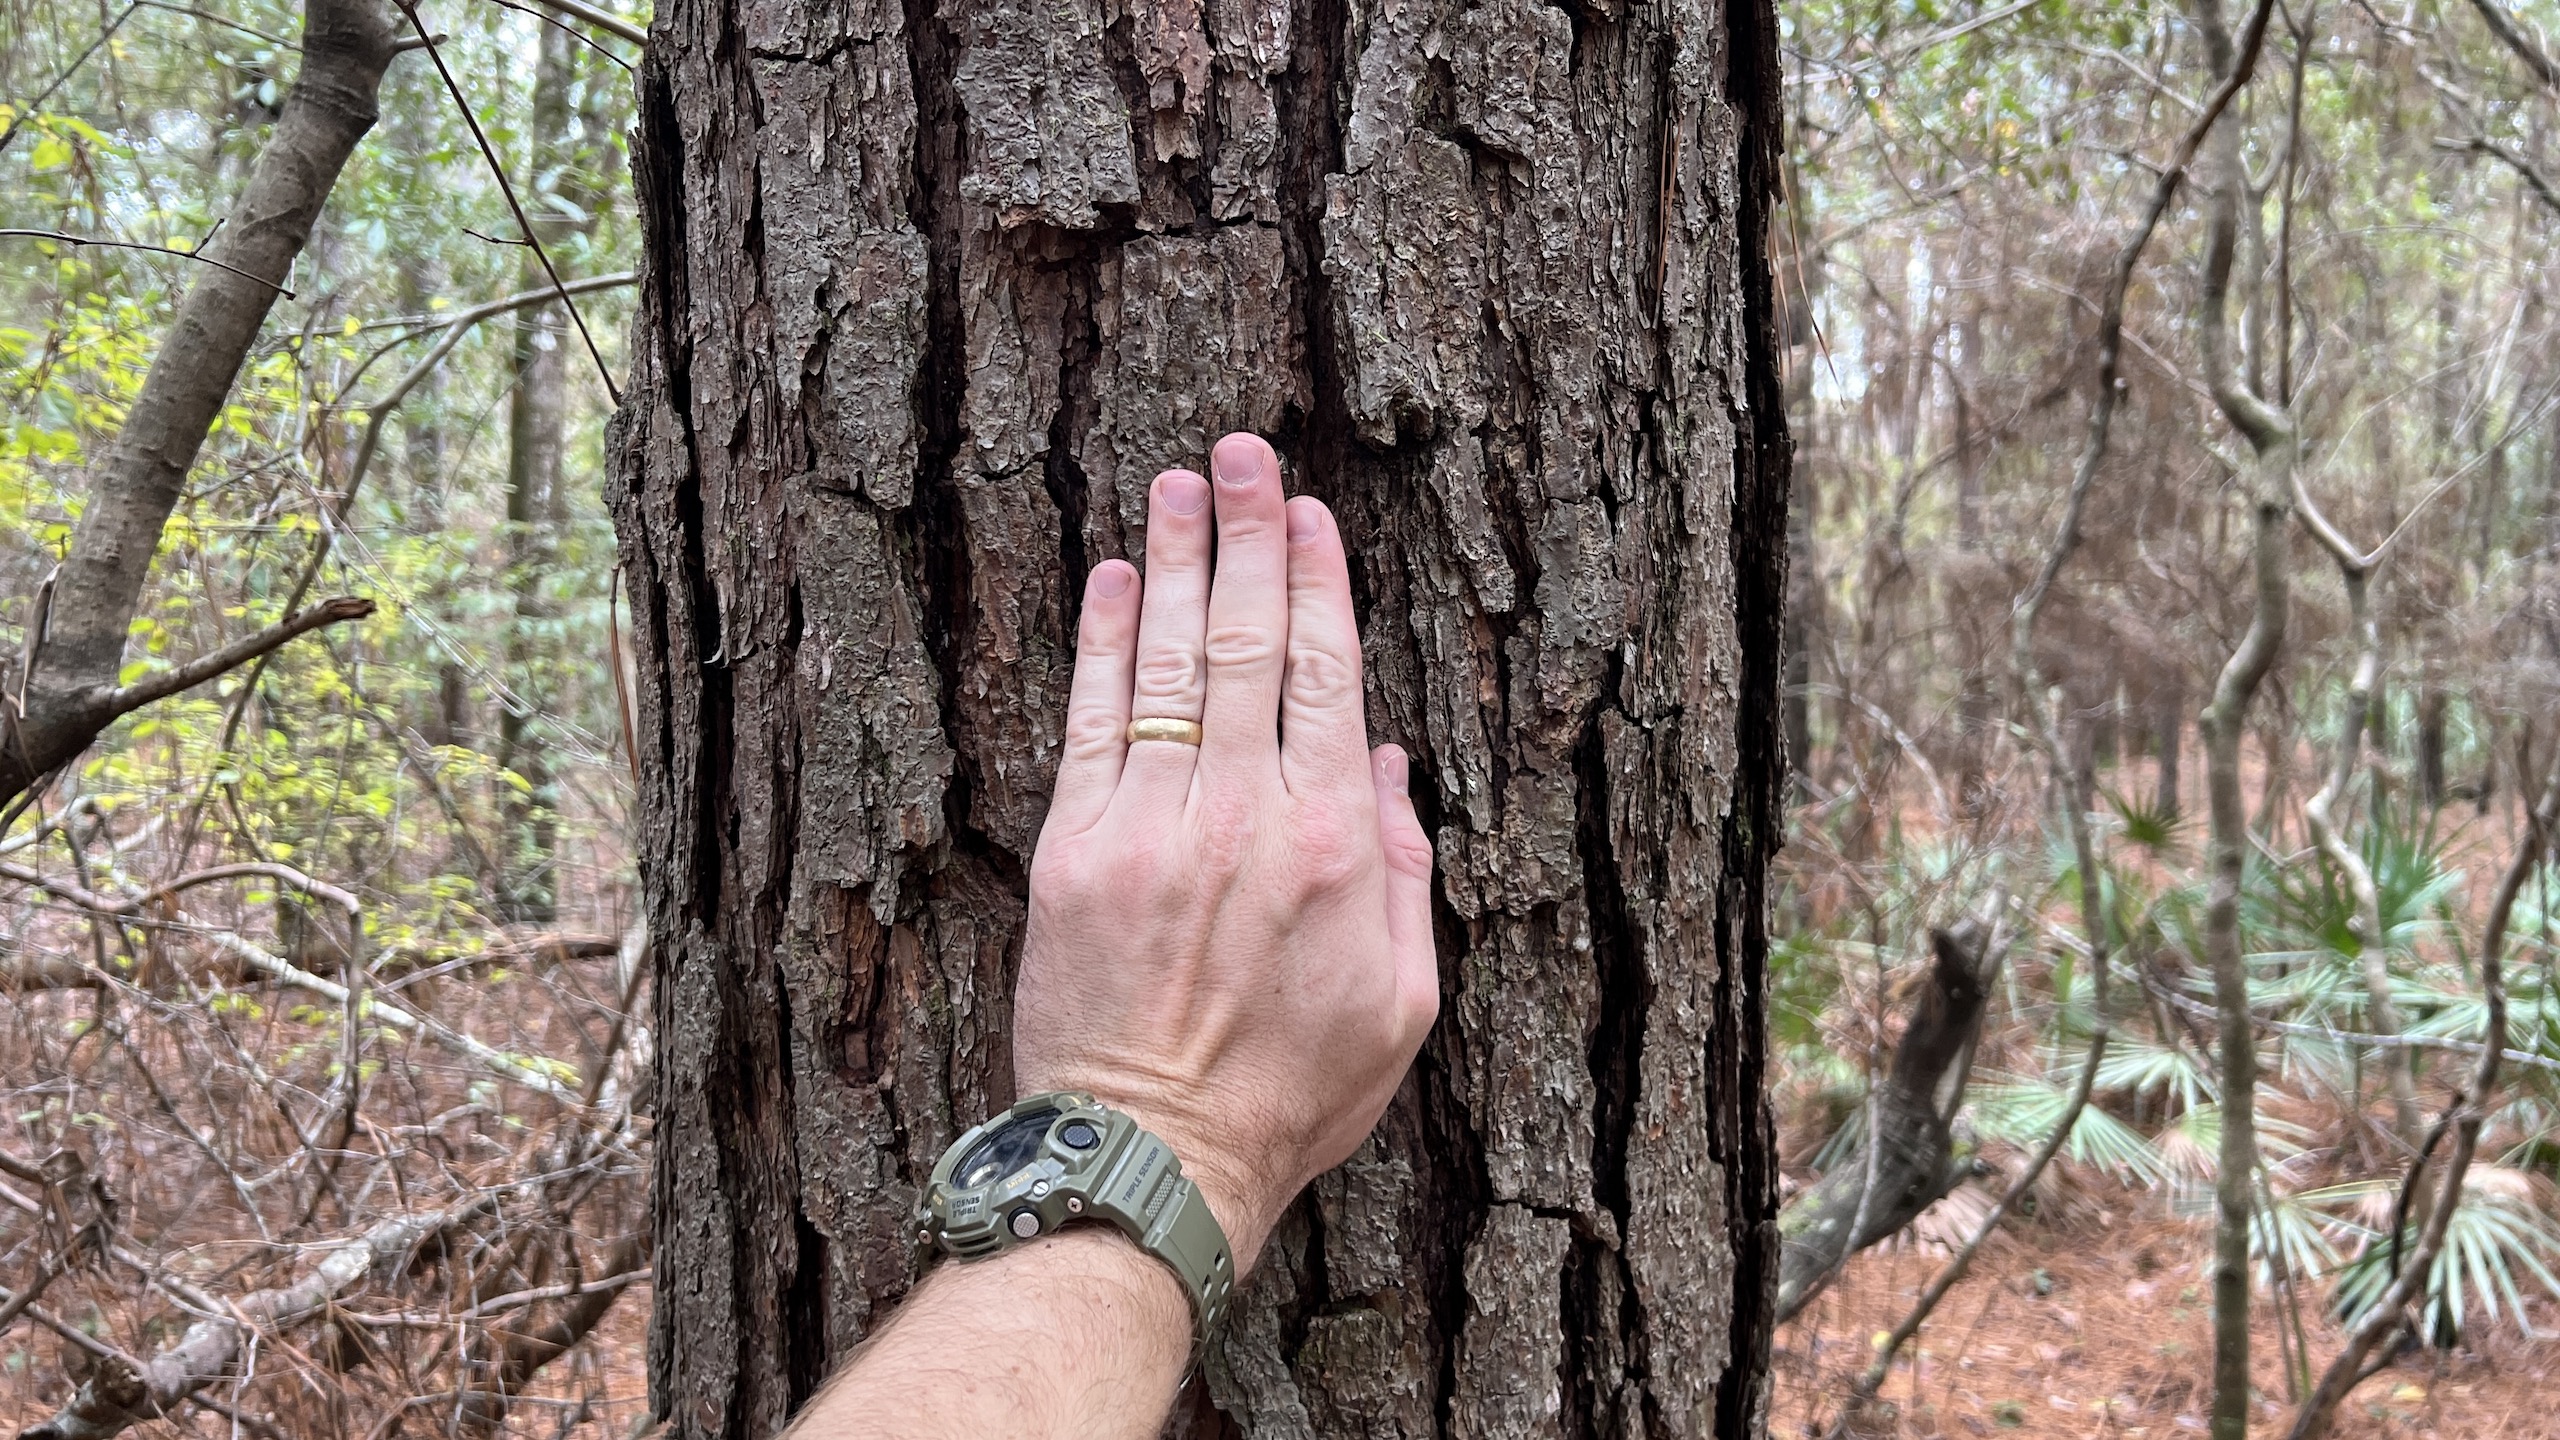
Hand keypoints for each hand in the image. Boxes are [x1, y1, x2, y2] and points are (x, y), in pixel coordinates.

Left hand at [1013, 433, 1439, 1269]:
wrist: (1149, 1158)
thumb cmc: (1289, 1094)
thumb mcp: (1401, 1002)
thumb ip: (1404, 872)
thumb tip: (1390, 761)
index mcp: (1335, 846)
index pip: (1328, 676)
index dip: (1319, 581)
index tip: (1310, 511)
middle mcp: (1244, 815)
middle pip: (1248, 641)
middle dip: (1249, 535)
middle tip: (1242, 450)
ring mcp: (1150, 826)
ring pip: (1166, 661)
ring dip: (1175, 559)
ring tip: (1178, 479)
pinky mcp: (1073, 851)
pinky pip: (1091, 720)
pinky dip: (1101, 642)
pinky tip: (1112, 578)